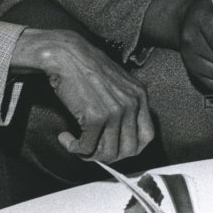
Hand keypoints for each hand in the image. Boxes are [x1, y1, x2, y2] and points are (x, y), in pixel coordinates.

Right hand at [11, 28, 155, 162]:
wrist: (68, 56)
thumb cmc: (88, 68)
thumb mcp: (119, 83)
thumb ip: (126, 104)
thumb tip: (121, 136)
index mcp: (140, 95)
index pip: (147, 136)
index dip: (131, 148)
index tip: (115, 148)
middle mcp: (132, 104)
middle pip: (129, 150)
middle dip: (109, 156)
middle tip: (92, 149)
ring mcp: (115, 112)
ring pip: (108, 153)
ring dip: (89, 154)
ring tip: (77, 144)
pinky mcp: (94, 117)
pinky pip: (86, 148)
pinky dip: (73, 148)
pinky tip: (65, 137)